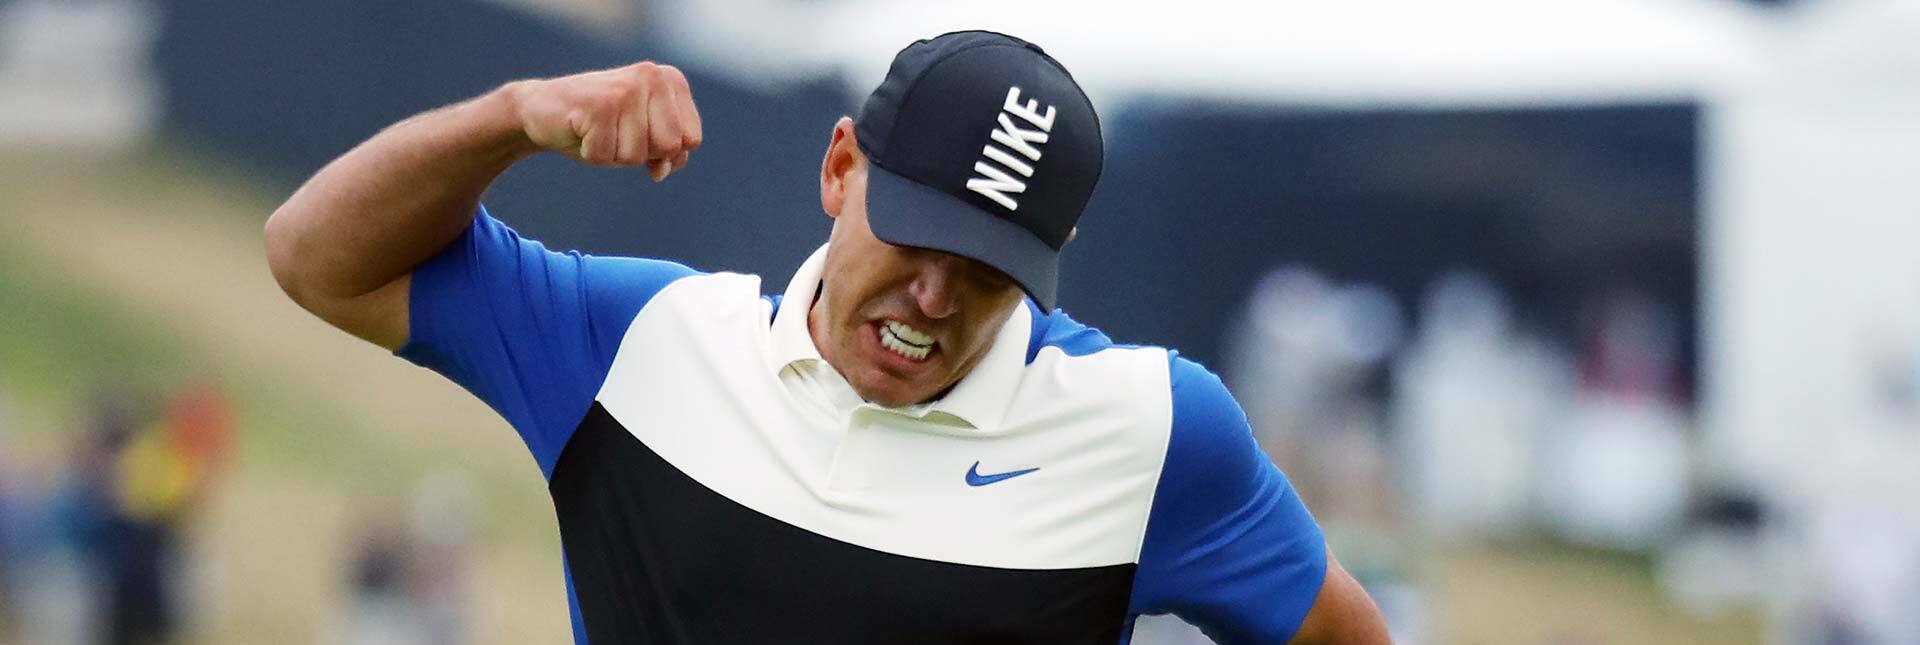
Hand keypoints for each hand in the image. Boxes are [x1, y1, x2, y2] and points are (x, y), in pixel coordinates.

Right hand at [510, 61, 702, 180]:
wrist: (543, 108)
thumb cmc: (598, 123)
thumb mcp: (642, 136)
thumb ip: (667, 150)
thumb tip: (665, 168)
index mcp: (670, 80)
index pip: (690, 139)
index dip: (664, 151)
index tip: (639, 134)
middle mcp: (652, 77)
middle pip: (667, 147)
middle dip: (639, 153)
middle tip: (615, 132)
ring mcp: (625, 89)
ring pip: (635, 155)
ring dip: (612, 154)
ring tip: (596, 130)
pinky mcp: (597, 105)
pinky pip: (605, 156)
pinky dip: (591, 154)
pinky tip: (581, 132)